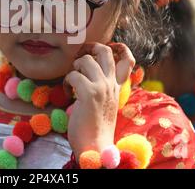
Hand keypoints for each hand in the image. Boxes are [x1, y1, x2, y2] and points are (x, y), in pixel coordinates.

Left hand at [64, 42, 134, 159]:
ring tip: (72, 82)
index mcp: (117, 86)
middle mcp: (111, 84)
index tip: (101, 51)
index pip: (128, 60)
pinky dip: (66, 83)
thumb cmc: (96, 126)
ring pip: (85, 60)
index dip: (118, 49)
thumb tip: (88, 70)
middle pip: (105, 51)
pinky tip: (67, 94)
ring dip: (74, 68)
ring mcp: (102, 87)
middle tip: (80, 59)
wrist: (96, 145)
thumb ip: (102, 87)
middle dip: (89, 48)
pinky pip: (73, 75)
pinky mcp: (89, 93)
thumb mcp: (104, 102)